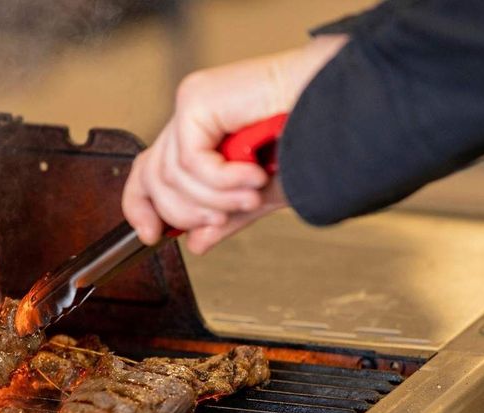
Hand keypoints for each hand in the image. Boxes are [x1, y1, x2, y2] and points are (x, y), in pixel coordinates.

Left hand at [122, 35, 347, 253]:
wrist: (340, 106)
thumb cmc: (312, 138)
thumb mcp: (260, 195)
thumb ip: (224, 217)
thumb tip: (195, 243)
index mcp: (203, 132)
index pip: (149, 171)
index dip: (143, 208)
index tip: (152, 237)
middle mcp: (192, 114)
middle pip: (153, 177)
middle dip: (185, 213)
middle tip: (221, 220)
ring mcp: (193, 103)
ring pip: (171, 175)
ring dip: (214, 200)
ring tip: (250, 197)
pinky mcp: (199, 98)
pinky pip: (190, 160)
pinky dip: (221, 180)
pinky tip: (252, 176)